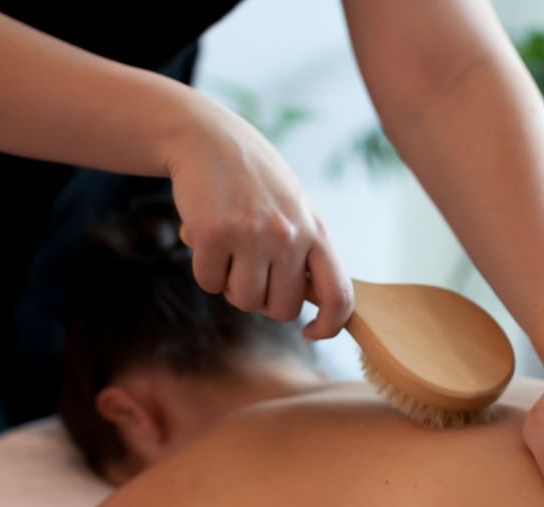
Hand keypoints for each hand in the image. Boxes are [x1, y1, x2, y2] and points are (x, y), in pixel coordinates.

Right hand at [165, 102, 352, 337]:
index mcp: (316, 232)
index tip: (310, 332)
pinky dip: (204, 271)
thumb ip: (307, 252)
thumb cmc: (255, 181)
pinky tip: (207, 240)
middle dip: (262, 300)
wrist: (208, 138)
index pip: (339, 296)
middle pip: (281, 309)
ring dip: (231, 285)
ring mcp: (251, 235)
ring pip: (243, 301)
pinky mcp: (213, 234)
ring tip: (230, 250)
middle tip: (250, 270)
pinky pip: (208, 283)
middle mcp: (289, 236)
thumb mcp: (295, 210)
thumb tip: (314, 304)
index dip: (329, 326)